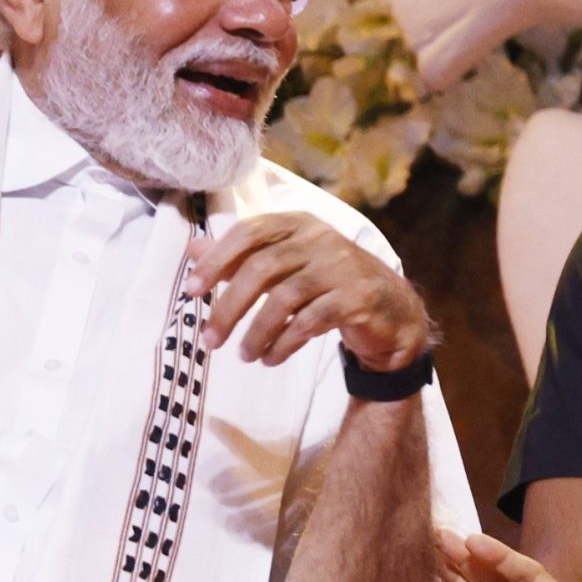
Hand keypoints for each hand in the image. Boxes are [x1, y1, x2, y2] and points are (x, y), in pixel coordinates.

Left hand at [184, 212, 428, 368]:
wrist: (391, 312)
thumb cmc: (329, 285)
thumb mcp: (286, 265)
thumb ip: (242, 256)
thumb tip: (192, 251)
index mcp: (299, 223)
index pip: (249, 232)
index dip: (216, 260)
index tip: (191, 291)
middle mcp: (321, 238)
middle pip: (262, 268)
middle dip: (229, 307)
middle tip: (209, 339)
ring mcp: (342, 267)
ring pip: (284, 299)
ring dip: (256, 332)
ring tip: (243, 355)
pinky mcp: (357, 298)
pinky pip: (309, 322)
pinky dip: (284, 343)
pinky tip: (270, 359)